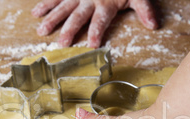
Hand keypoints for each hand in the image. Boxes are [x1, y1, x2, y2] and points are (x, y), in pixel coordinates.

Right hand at [32, 0, 157, 47]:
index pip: (101, 20)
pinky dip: (45, 3)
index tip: (91, 44)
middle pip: (78, 16)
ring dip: (52, 18)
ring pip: (63, 6)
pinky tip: (35, 12)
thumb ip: (144, 9)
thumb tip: (153, 26)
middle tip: (62, 43)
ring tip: (42, 31)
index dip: (96, 32)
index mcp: (106, 4)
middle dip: (70, 29)